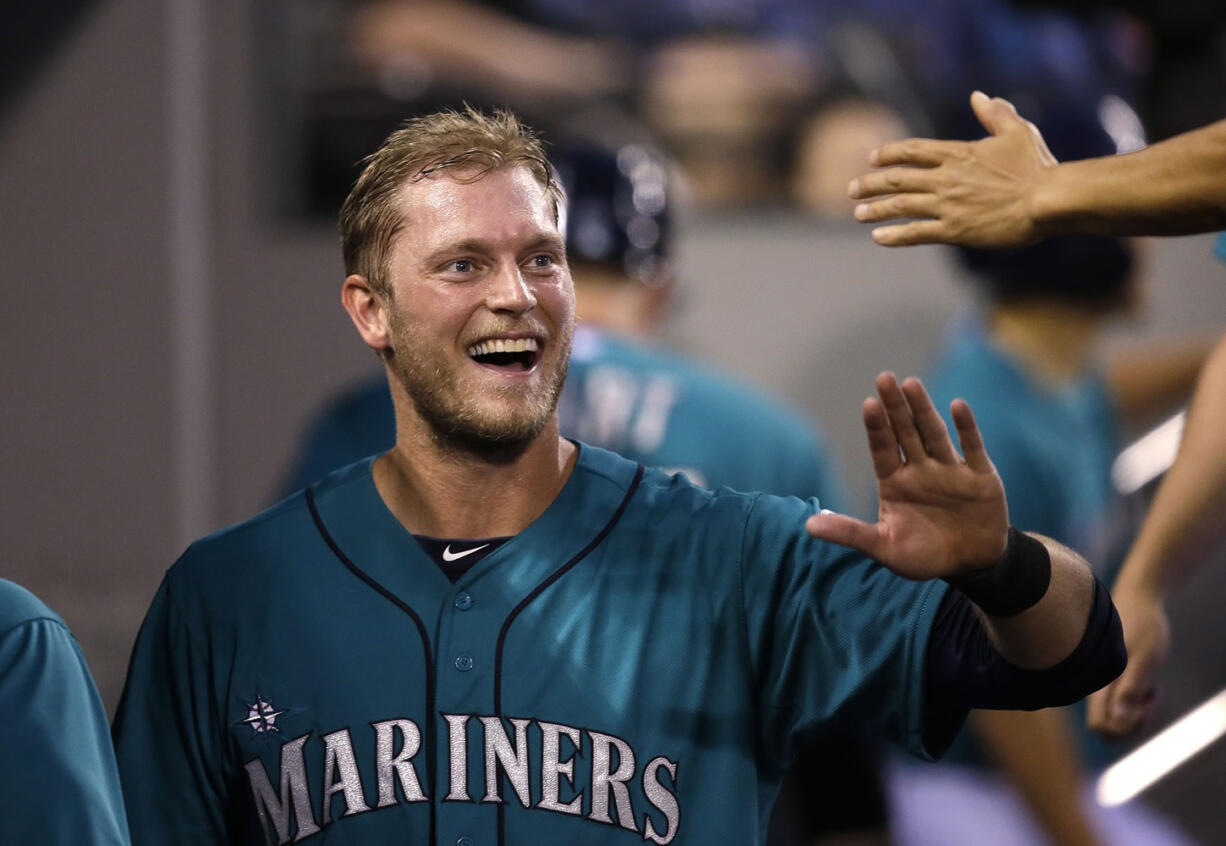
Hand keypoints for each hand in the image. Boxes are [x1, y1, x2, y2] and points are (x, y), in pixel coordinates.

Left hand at [807, 373, 1008, 579]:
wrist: (970, 565)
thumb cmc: (923, 555)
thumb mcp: (883, 548)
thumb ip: (850, 534)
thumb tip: (808, 525)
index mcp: (895, 482)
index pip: (882, 449)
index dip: (876, 427)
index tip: (869, 404)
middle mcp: (920, 469)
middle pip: (905, 432)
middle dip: (895, 407)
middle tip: (884, 378)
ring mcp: (950, 470)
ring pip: (934, 434)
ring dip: (924, 410)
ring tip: (911, 384)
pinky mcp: (980, 476)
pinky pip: (972, 448)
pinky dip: (966, 428)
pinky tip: (957, 405)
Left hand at [848, 91, 1057, 247]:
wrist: (1047, 200)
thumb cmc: (1036, 166)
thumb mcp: (1017, 131)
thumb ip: (994, 113)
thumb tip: (978, 96)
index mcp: (958, 153)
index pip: (913, 151)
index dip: (889, 155)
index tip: (872, 159)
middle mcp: (946, 178)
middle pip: (898, 179)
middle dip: (870, 184)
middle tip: (851, 190)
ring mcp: (948, 205)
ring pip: (901, 206)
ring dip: (876, 210)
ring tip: (858, 214)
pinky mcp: (955, 231)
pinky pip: (917, 233)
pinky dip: (895, 236)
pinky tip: (878, 238)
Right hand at [1086, 582, 1168, 737]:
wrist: (1137, 597)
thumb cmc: (1142, 624)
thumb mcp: (1145, 656)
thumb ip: (1132, 687)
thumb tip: (1120, 718)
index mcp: (1099, 683)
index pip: (1100, 726)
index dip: (1124, 727)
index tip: (1143, 705)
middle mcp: (1095, 686)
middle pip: (1107, 727)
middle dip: (1133, 722)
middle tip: (1150, 697)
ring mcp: (1102, 682)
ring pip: (1115, 716)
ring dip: (1136, 712)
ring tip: (1150, 687)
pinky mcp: (1109, 677)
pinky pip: (1119, 703)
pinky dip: (1136, 701)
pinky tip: (1147, 682)